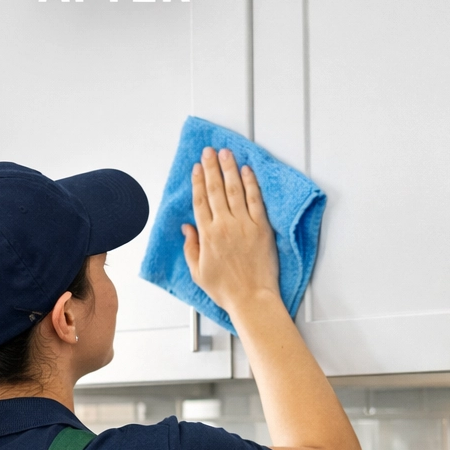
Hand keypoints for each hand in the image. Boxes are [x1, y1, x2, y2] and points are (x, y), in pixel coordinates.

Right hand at [181, 146, 279, 315]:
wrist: (251, 298)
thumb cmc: (225, 289)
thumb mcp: (197, 271)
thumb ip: (191, 247)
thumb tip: (187, 228)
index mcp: (207, 236)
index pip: (200, 201)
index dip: (198, 182)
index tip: (197, 168)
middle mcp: (224, 226)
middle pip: (216, 190)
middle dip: (212, 168)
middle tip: (209, 152)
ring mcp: (244, 225)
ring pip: (235, 190)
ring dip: (230, 169)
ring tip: (226, 153)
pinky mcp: (261, 227)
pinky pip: (255, 200)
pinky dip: (251, 184)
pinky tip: (247, 171)